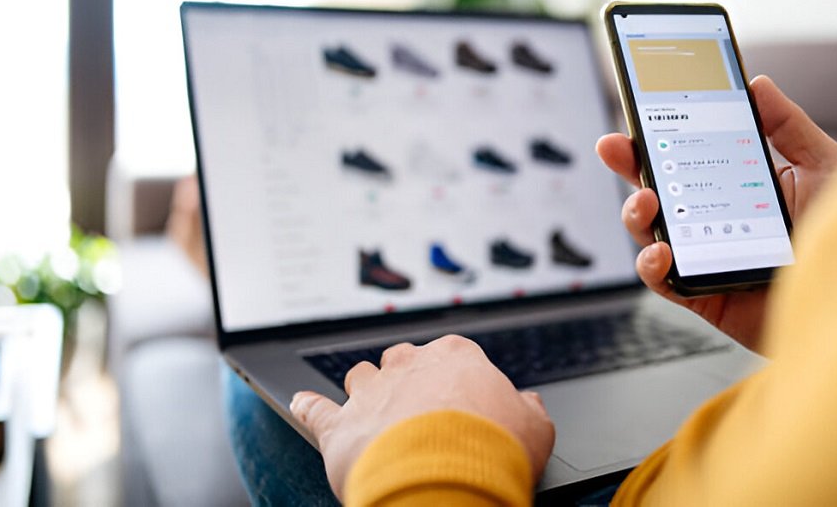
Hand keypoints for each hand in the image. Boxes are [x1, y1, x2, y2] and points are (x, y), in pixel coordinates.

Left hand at [290, 335, 554, 499]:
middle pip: (402, 360)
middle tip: (419, 409)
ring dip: (364, 390)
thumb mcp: (536, 429)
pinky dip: (307, 407)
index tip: (460, 400)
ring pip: (359, 376)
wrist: (447, 482)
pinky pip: (314, 409)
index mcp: (456, 357)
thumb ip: (529, 409)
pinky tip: (300, 404)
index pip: (452, 354)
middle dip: (407, 378)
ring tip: (371, 410)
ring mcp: (371, 393)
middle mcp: (409, 365)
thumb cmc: (495, 451)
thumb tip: (528, 404)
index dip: (455, 380)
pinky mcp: (339, 426)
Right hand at [596, 75, 836, 350]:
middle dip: (629, 164)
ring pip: (651, 232)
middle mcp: (714, 218)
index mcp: (737, 184)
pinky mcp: (706, 295)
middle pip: (658, 187)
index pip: (687, 154)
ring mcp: (706, 256)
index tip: (638, 109)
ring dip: (636, 213)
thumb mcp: (826, 168)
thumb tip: (757, 83)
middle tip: (615, 146)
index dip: (656, 133)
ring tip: (648, 201)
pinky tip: (663, 251)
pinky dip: (652, 265)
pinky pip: (664, 282)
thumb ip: (789, 126)